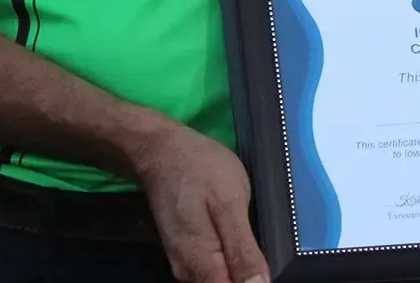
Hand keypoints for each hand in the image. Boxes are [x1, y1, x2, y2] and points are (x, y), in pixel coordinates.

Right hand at [131, 120, 268, 282]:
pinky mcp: (184, 253)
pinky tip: (234, 235)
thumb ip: (243, 250)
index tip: (259, 261)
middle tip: (254, 236)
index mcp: (201, 267)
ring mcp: (184, 264)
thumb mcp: (229, 201)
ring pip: (220, 279)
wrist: (161, 150)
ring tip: (245, 233)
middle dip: (246, 276)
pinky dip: (227, 259)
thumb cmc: (198, 168)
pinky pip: (212, 269)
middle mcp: (188, 275)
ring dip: (237, 267)